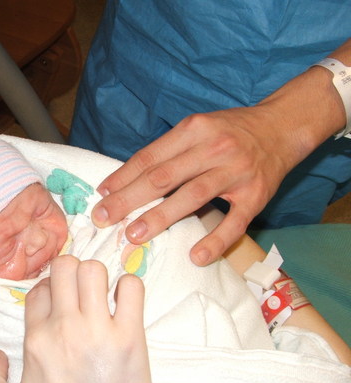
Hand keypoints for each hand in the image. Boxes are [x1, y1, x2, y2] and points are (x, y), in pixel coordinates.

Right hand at [0, 255, 152, 382]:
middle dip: (72, 272)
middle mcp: (64, 329)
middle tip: (83, 292)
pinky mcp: (131, 339)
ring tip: (104, 297)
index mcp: (36, 341)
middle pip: (64, 267)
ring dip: (99, 277)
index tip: (61, 302)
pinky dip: (130, 288)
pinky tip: (126, 305)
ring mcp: (98, 331)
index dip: (50, 289)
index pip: (38, 289)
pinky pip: (132, 289)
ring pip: (94, 270)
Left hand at [91, 62, 348, 266]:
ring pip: (192, 196)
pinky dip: (215, 240)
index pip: (149, 156)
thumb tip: (128, 178)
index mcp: (193, 129)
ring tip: (134, 235)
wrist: (281, 126)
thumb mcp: (197, 128)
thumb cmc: (229, 130)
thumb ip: (168, 150)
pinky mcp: (256, 195)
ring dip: (159, 217)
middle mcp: (213, 148)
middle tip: (104, 218)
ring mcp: (236, 172)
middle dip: (128, 199)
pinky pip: (234, 222)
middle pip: (163, 177)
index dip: (122, 176)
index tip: (101, 195)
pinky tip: (195, 256)